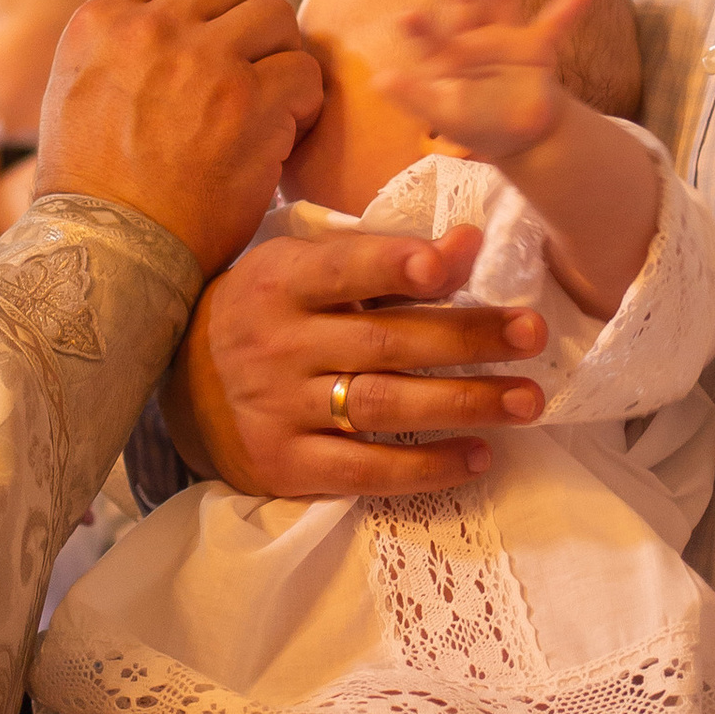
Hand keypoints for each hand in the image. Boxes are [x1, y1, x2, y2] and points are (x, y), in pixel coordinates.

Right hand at [35, 0, 321, 271]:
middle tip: (249, 71)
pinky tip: (283, 132)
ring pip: (275, 15)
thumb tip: (165, 14)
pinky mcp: (251, 103)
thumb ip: (116, 45)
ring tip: (269, 101)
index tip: (214, 29)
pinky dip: (303, 101)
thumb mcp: (72, 92)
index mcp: (101, 21)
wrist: (109, 253)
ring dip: (280, 56)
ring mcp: (203, 61)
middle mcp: (151, 28)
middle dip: (247, 22)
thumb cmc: (91, 191)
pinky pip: (304, 71)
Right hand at [166, 224, 548, 497]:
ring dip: (463, 403)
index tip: (446, 264)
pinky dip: (426, 467)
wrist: (182, 388)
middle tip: (532, 335)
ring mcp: (278, 409)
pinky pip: (365, 471)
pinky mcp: (285, 465)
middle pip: (384, 341)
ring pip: (383, 405)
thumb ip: (383, 258)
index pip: (341, 269)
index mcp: (278, 282)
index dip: (393, 266)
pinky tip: (478, 456)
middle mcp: (275, 344)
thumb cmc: (266, 315)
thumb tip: (468, 243)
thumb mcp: (306, 271)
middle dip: (465, 338)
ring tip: (526, 400)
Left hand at [377, 0, 597, 168]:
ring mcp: (506, 38)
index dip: (420, 30)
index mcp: (447, 55)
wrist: (520, 134)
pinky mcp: (537, 47)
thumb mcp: (443, 114)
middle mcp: (474, 38)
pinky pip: (556, 22)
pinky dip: (572, 4)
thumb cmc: (477, 124)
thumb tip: (380, 79)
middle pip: (465, 1)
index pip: (431, 39)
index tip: (406, 17)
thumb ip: (415, 97)